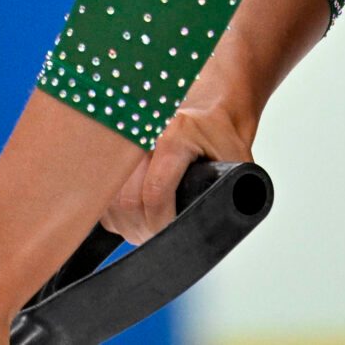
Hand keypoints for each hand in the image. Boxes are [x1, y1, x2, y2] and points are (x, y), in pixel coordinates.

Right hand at [99, 96, 254, 246]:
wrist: (210, 108)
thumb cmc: (224, 136)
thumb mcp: (239, 163)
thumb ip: (234, 194)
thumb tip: (220, 227)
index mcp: (176, 135)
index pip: (155, 193)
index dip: (161, 225)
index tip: (171, 236)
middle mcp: (145, 133)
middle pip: (127, 201)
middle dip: (143, 229)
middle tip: (159, 237)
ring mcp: (126, 140)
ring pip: (111, 199)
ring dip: (127, 223)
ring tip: (148, 228)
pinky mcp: (115, 149)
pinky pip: (105, 192)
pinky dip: (115, 212)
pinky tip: (135, 215)